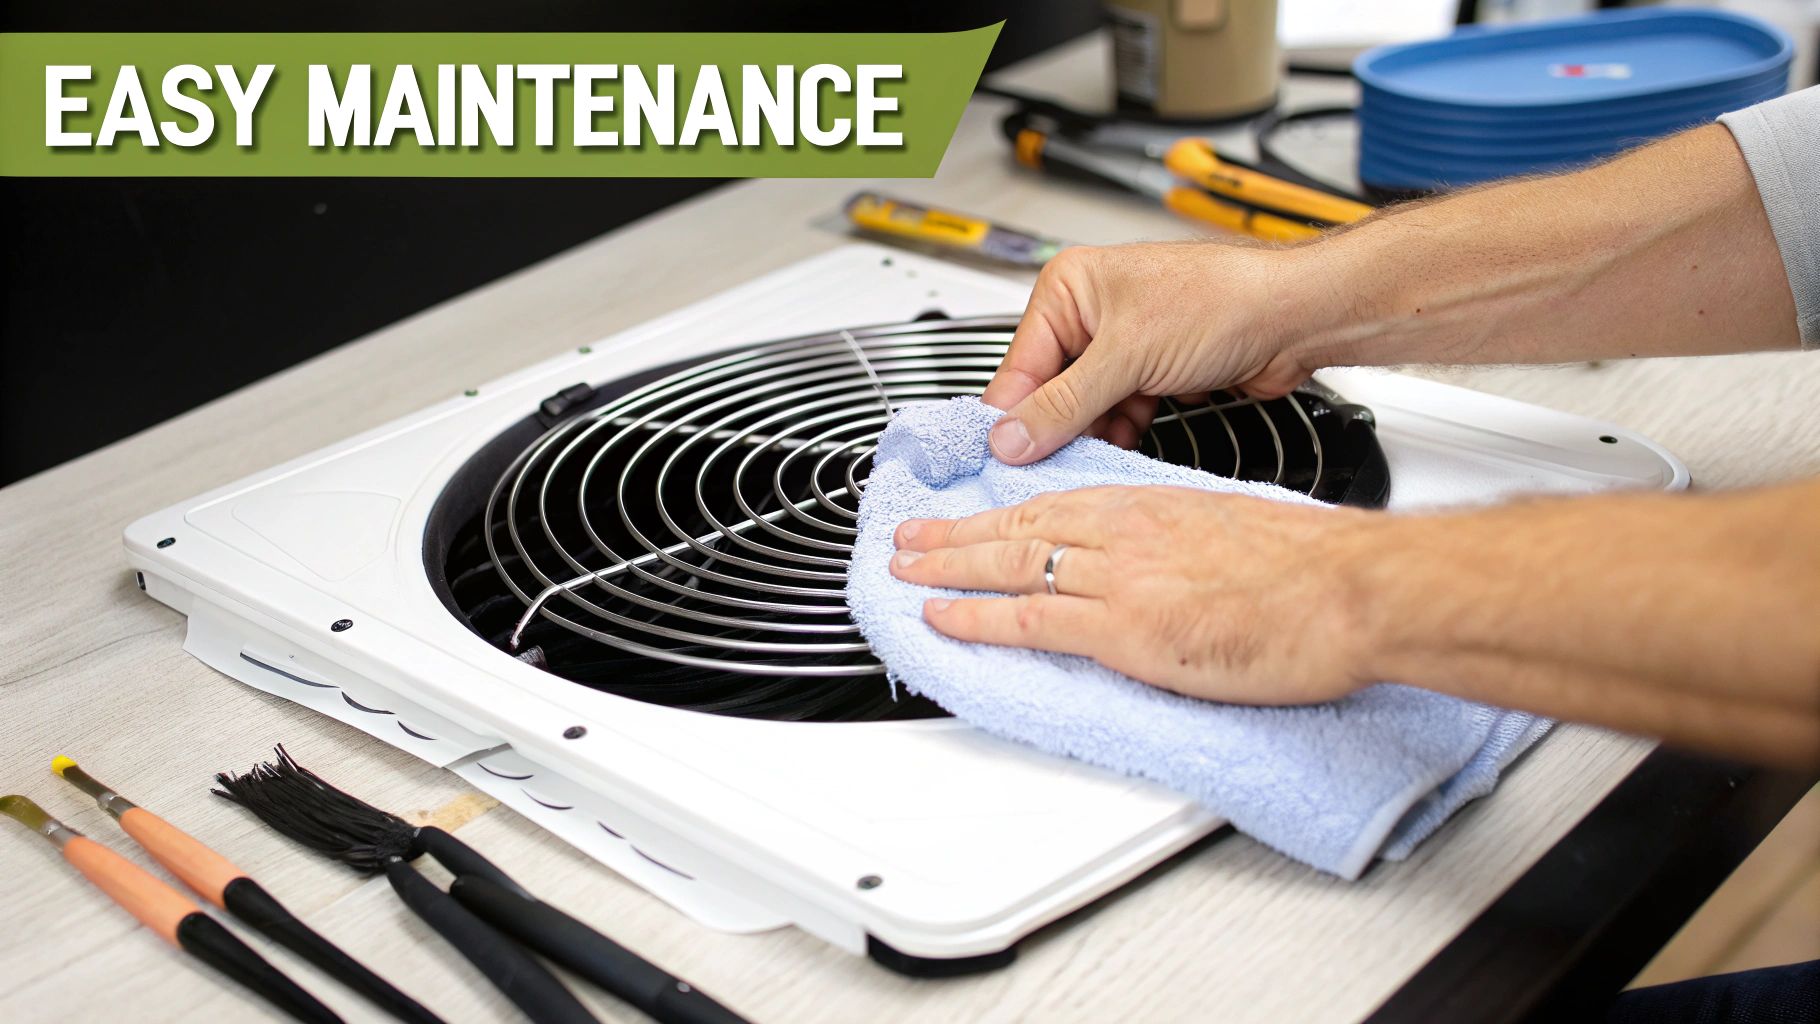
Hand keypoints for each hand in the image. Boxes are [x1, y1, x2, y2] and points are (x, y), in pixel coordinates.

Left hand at [889, 485, 1381, 703]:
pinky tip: (944, 620)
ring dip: (948, 570)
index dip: (1003, 510)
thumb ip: (1186, 545)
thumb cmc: (1313, 570)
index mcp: (1153, 508)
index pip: (1058, 502)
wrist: (1349, 590)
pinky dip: (978, 619)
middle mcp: (1126, 533)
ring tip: (905, 575)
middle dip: (956, 535)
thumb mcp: (1234, 534)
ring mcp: (1120, 580)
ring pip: (1012, 564)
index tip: (971, 514)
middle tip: (910, 540)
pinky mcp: (1126, 629)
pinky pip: (1031, 619)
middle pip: (1020, 525)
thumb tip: (1171, 564)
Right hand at [981, 242, 1316, 464]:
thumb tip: (1010, 437)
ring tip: (1089, 459)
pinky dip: (1118, 433)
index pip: (1019, 363)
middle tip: (1046, 467)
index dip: (1012, 415)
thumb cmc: (1224, 301)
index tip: (1002, 460)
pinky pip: (1115, 413)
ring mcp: (1121, 344)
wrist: (1294, 318)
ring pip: (1083, 407)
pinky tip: (1121, 448)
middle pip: (1049, 389)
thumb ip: (1063, 404)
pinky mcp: (1149, 372)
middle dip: (1055, 428)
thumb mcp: (1127, 358)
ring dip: (1089, 434)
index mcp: (1069, 288)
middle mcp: (1090, 313)